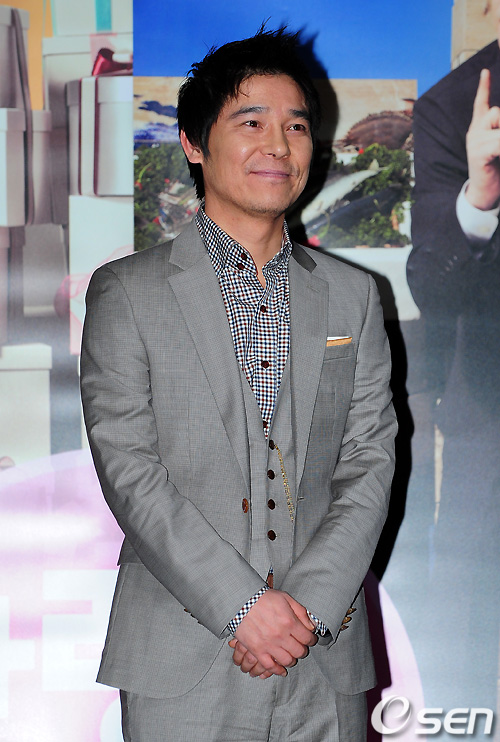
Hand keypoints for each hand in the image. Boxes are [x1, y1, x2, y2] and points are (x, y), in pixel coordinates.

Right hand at [232, 589, 316, 677]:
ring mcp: (268, 644)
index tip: (310, 639)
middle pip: (299, 651)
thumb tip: (311, 626)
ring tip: (291, 655)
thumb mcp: (286, 598)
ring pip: (287, 660)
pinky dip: (277, 670)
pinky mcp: (257, 650)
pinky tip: (281, 669)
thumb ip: (301, 612)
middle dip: (302, 649)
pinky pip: (270, 666)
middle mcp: (280, 635)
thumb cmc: (264, 598)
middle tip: (300, 646)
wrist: (241, 601)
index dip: (311, 639)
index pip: (307, 638)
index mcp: (289, 621)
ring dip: (292, 660)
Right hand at [465, 68, 499, 209]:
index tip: (485, 71)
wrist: (485, 194)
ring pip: (498, 119)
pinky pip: (498, 140)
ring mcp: (474, 141)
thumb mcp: (498, 145)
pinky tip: (497, 155)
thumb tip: (498, 119)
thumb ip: (498, 130)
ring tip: (497, 152)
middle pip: (496, 111)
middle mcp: (474, 132)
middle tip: (497, 146)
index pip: (481, 104)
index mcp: (479, 129)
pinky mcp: (479, 151)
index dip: (483, 87)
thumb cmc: (496, 168)